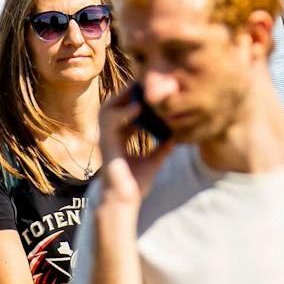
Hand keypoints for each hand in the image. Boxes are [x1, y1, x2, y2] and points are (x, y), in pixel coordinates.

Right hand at [98, 86, 173, 204]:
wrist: (124, 201)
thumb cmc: (135, 184)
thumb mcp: (154, 161)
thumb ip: (162, 148)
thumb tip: (177, 136)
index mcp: (121, 138)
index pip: (127, 111)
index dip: (138, 99)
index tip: (154, 91)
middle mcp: (112, 135)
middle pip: (116, 105)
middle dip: (130, 92)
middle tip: (147, 83)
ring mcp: (106, 138)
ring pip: (109, 108)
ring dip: (124, 97)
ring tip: (141, 89)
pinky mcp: (105, 143)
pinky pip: (110, 120)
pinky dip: (123, 112)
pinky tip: (138, 107)